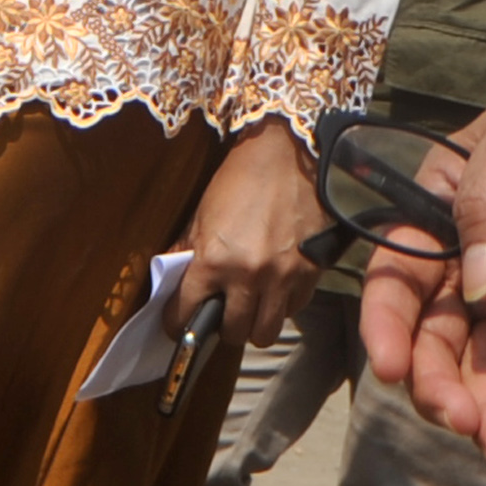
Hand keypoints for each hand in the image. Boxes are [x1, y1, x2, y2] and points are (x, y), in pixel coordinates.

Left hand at [183, 122, 332, 352]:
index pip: (186, 314)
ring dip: (255, 324)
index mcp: (213, 261)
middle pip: (233, 332)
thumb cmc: (241, 177)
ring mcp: (282, 278)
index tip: (178, 324)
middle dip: (223, 327)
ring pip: (265, 332)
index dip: (176, 323)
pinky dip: (283, 304)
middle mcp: (248, 277)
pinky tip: (277, 287)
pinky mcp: (310, 273)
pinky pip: (294, 309)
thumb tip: (175, 282)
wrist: (289, 152)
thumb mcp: (203, 213)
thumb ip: (189, 252)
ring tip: (252, 306)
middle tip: (222, 312)